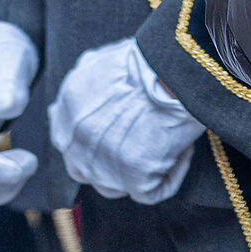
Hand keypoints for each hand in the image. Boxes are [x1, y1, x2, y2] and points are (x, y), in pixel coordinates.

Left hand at [52, 37, 205, 202]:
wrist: (172, 70)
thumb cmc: (145, 59)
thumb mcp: (98, 62)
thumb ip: (80, 83)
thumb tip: (68, 99)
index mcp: (67, 114)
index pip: (69, 143)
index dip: (93, 141)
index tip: (117, 133)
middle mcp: (77, 145)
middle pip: (87, 170)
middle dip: (111, 161)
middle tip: (142, 142)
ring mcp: (103, 166)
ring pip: (115, 186)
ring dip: (138, 172)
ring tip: (166, 144)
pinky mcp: (135, 180)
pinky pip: (151, 192)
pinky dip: (170, 176)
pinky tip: (183, 153)